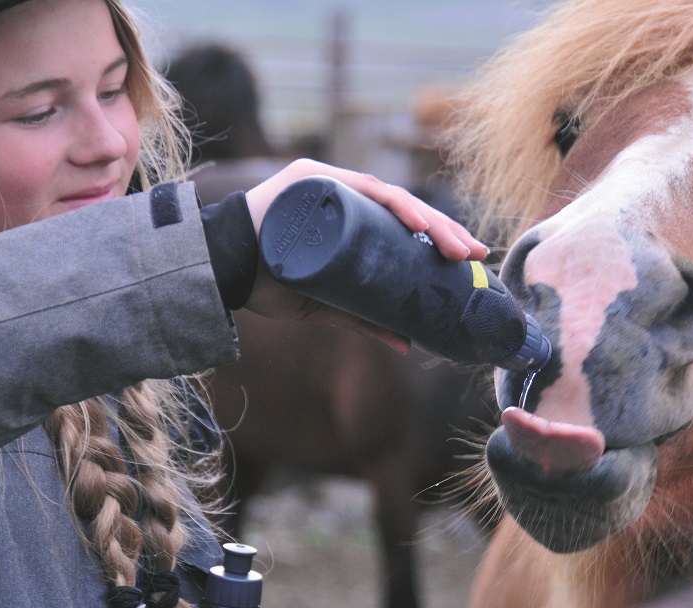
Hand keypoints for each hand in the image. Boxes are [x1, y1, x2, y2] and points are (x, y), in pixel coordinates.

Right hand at [242, 159, 488, 349]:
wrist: (218, 270)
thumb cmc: (268, 281)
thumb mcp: (326, 304)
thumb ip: (364, 319)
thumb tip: (408, 343)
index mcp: (349, 216)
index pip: (404, 223)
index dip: (441, 238)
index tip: (471, 259)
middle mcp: (342, 193)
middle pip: (404, 209)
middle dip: (445, 232)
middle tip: (475, 256)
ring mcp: (326, 183)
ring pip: (389, 197)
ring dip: (428, 221)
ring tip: (454, 245)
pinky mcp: (309, 180)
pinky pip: (359, 189)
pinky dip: (391, 204)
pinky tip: (415, 222)